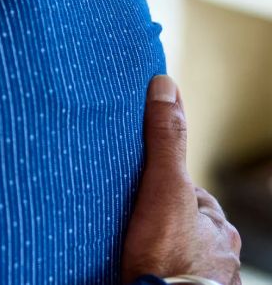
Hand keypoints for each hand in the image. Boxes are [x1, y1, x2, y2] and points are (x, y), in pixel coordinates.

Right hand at [122, 75, 240, 284]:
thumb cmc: (166, 255)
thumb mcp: (164, 188)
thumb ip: (164, 141)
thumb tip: (165, 86)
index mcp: (219, 227)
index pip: (189, 194)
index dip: (161, 186)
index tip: (137, 188)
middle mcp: (221, 256)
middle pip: (184, 225)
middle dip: (160, 220)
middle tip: (129, 219)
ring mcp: (206, 280)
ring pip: (179, 253)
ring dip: (158, 249)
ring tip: (130, 248)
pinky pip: (169, 277)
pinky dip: (155, 272)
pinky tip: (138, 270)